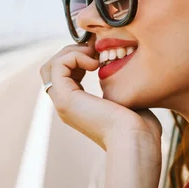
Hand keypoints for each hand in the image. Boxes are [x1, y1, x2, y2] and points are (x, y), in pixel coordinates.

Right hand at [39, 38, 162, 150]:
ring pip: (51, 66)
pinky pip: (58, 65)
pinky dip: (74, 56)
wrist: (135, 138)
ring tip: (93, 57)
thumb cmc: (137, 123)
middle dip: (71, 52)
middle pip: (51, 69)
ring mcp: (62, 103)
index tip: (99, 53)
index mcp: (77, 106)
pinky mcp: (65, 99)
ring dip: (72, 52)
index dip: (78, 57)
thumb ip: (113, 83)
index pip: (63, 74)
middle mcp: (65, 105)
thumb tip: (113, 66)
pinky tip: (94, 64)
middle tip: (93, 50)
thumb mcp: (123, 98)